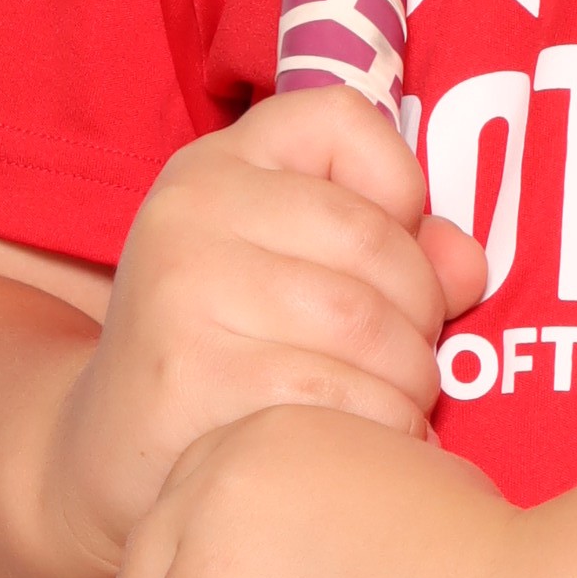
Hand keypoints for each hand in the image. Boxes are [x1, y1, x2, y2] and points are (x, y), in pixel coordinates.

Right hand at [38, 89, 484, 577]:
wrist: (109, 456)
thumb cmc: (230, 350)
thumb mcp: (295, 268)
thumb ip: (398, 246)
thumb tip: (467, 266)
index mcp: (215, 165)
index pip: (343, 121)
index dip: (399, 191)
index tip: (386, 255)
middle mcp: (189, 210)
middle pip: (378, 244)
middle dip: (423, 319)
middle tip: (406, 364)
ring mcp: (183, 292)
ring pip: (371, 330)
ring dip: (410, 386)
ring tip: (387, 408)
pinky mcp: (191, 380)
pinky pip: (343, 402)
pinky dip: (383, 432)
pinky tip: (359, 447)